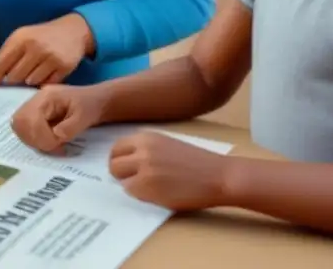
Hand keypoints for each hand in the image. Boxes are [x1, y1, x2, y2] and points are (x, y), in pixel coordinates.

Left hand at [0, 13, 93, 86]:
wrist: (72, 31)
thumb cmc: (41, 36)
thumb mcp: (22, 37)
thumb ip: (7, 54)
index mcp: (21, 38)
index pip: (2, 62)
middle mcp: (35, 47)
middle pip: (15, 76)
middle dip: (14, 79)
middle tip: (18, 76)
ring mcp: (50, 57)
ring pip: (30, 81)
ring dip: (29, 80)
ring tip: (34, 71)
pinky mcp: (64, 67)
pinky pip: (47, 84)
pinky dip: (44, 82)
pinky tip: (46, 73)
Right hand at [10, 85, 105, 152]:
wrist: (95, 100)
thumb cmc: (92, 106)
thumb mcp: (86, 116)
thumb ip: (70, 126)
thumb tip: (55, 135)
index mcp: (47, 96)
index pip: (32, 119)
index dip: (43, 137)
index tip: (60, 146)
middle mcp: (35, 99)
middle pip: (19, 122)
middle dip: (35, 139)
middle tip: (54, 147)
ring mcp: (32, 105)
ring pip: (18, 126)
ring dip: (32, 140)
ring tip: (52, 145)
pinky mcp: (33, 113)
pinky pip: (23, 128)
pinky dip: (32, 138)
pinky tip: (48, 141)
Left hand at [110, 131, 230, 210]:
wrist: (219, 176)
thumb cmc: (198, 163)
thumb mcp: (166, 145)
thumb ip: (145, 149)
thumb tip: (125, 161)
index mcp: (146, 137)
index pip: (116, 148)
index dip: (120, 160)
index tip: (127, 169)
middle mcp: (141, 150)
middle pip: (113, 163)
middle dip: (121, 174)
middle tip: (135, 181)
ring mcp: (143, 168)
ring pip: (120, 179)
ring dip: (130, 185)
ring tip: (149, 188)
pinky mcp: (148, 187)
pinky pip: (132, 192)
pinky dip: (140, 195)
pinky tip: (157, 194)